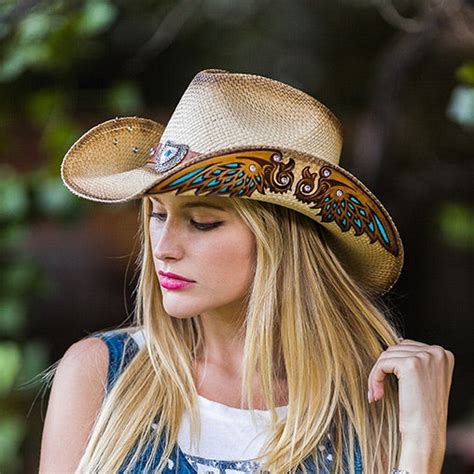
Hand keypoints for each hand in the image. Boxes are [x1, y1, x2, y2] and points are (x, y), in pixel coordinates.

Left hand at [367, 339, 454, 472]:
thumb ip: (417, 359)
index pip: (407, 346)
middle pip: (395, 349)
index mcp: (443, 354)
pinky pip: (381, 364)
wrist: (426, 433)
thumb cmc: (423, 410)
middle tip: (377, 390)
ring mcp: (425, 357)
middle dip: (384, 369)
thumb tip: (397, 341)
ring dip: (376, 375)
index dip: (394, 365)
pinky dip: (374, 378)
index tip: (389, 383)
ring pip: (386, 356)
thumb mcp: (426, 378)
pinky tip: (376, 394)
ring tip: (377, 393)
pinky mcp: (410, 365)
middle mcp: (437, 352)